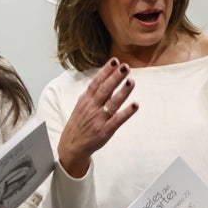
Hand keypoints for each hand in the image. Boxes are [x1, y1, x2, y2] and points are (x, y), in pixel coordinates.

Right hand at [56, 58, 138, 176]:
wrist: (72, 145)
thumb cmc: (79, 123)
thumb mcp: (81, 105)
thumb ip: (92, 92)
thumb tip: (105, 76)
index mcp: (86, 100)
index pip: (96, 82)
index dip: (106, 71)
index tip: (115, 61)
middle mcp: (92, 107)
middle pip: (105, 90)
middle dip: (115, 77)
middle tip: (125, 67)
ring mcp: (99, 119)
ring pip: (112, 103)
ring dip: (122, 92)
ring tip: (131, 81)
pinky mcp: (105, 130)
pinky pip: (117, 120)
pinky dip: (126, 113)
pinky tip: (135, 105)